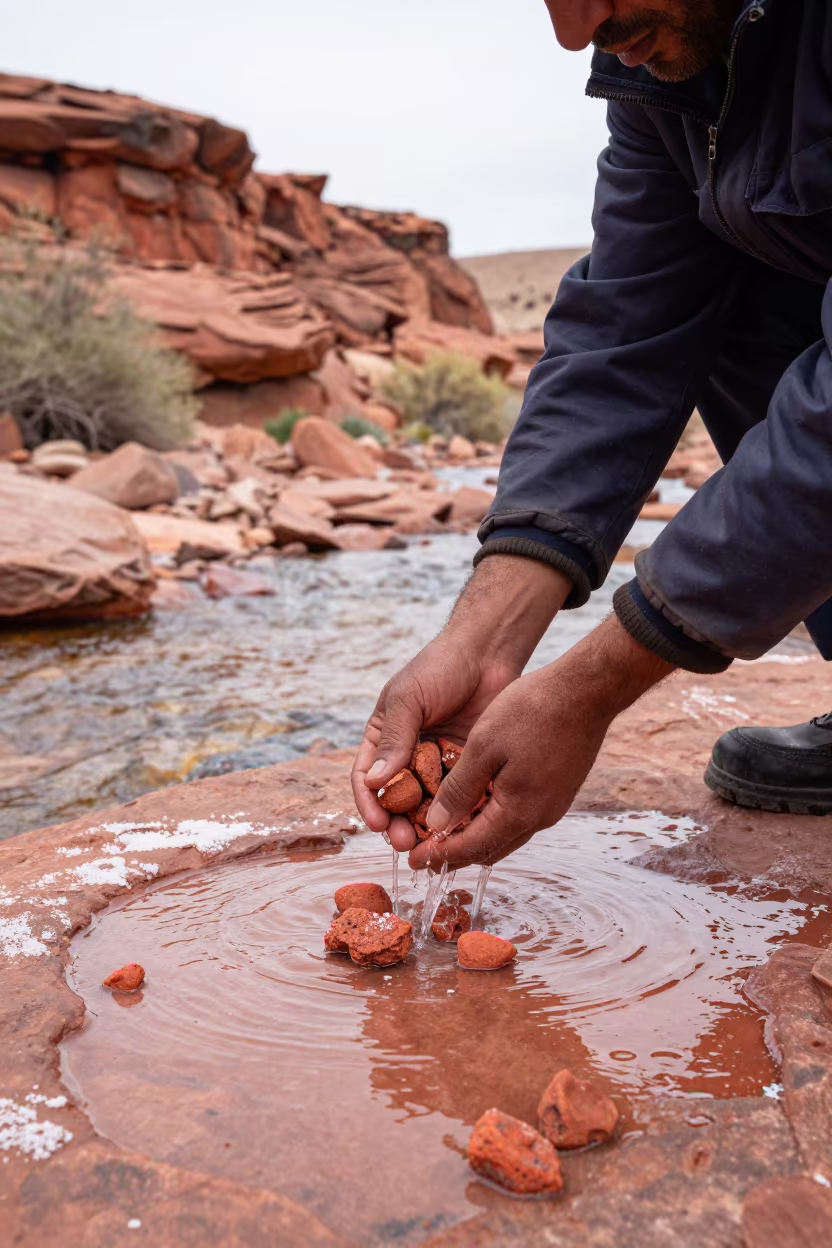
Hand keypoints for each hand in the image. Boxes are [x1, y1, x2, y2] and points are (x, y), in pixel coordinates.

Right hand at [351, 556, 571, 851]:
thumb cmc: (440, 668)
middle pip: (397, 801)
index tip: (378, 824)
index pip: (367, 779)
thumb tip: (374, 781)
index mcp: (383, 739)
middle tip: (406, 843)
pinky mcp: (468, 769)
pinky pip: (461, 797)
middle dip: (398, 824)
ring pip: (428, 805)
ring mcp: (439, 765)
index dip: (370, 804)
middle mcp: (408, 756)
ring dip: (428, 826)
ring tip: (433, 843)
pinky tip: (463, 828)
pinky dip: (459, 814)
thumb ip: (394, 739)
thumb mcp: (408, 699)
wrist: (488, 654)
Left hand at [409, 615, 675, 870]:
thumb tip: (436, 827)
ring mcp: (552, 805)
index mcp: (518, 811)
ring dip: (475, 837)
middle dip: (456, 853)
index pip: (471, 849)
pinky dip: (493, 820)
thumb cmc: (532, 711)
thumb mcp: (483, 747)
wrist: (586, 690)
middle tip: (424, 850)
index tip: (413, 860)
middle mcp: (539, 817)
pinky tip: (477, 804)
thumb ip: (459, 790)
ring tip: (445, 830)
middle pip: (490, 849)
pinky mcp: (558, 790)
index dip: (440, 856)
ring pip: (506, 834)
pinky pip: (520, 816)